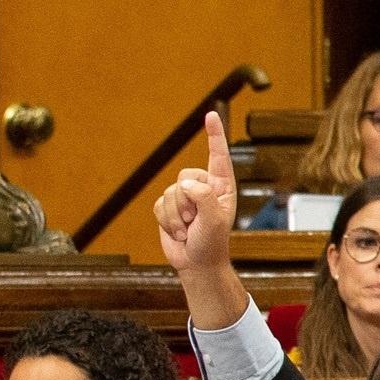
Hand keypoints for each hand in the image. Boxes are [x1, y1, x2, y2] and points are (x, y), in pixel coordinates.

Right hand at [152, 111, 249, 326]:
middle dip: (187, 202)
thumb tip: (186, 183)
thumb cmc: (212, 243)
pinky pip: (158, 204)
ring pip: (170, 192)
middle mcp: (204, 188)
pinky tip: (178, 232)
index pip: (218, 156)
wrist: (196, 264)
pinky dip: (166, 221)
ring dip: (177, 216)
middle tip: (195, 222)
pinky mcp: (168, 208)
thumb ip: (204, 198)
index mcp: (222, 187)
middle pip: (185, 176)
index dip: (214, 135)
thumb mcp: (215, 221)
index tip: (210, 114)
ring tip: (188, 230)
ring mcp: (185, 198)